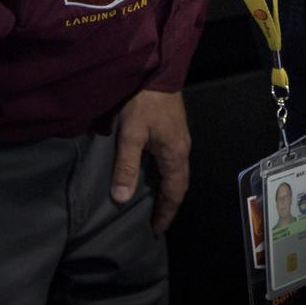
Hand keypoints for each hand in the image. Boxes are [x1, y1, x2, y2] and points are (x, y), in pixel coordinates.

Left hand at [111, 88, 190, 233]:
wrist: (159, 74)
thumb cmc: (144, 104)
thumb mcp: (131, 135)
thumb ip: (127, 167)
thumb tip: (122, 199)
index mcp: (175, 154)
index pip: (174, 192)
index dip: (166, 213)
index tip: (156, 230)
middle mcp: (183, 149)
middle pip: (180, 184)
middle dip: (169, 205)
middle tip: (156, 222)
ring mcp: (180, 140)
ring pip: (178, 173)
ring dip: (168, 191)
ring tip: (154, 205)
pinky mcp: (175, 132)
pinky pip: (174, 163)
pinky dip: (166, 178)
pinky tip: (154, 178)